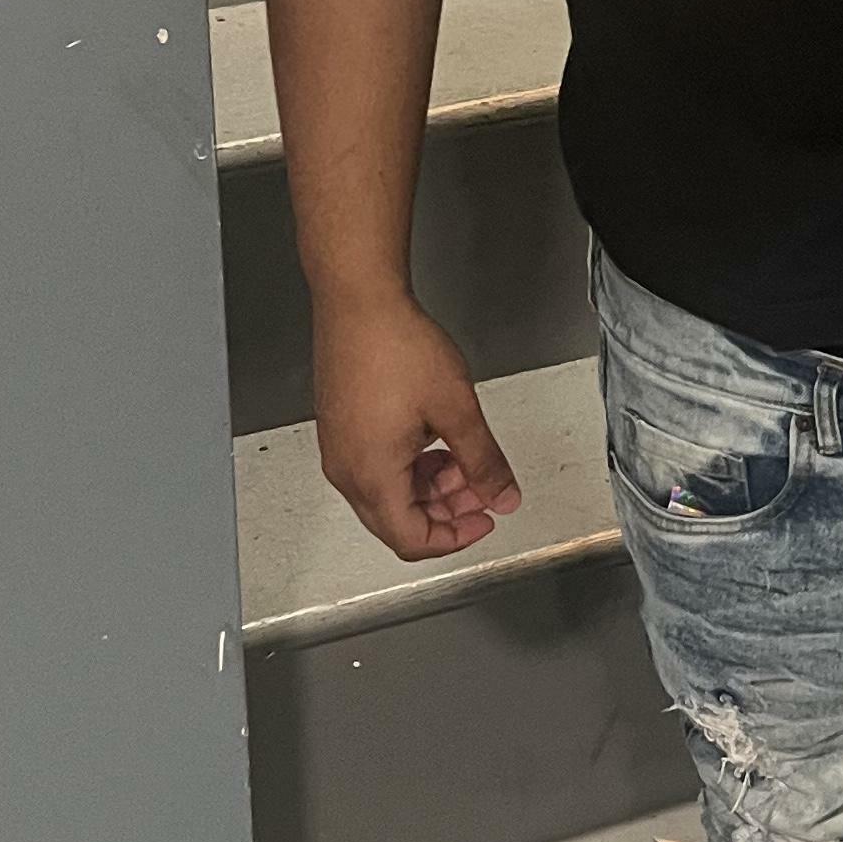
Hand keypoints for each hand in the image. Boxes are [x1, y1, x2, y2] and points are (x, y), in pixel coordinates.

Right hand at [311, 290, 521, 559]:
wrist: (358, 302)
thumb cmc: (394, 345)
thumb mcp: (457, 409)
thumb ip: (484, 462)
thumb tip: (503, 497)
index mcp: (371, 475)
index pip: (412, 539)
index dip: (456, 538)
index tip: (485, 519)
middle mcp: (347, 469)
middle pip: (397, 521)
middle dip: (446, 513)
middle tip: (481, 490)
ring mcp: (339, 449)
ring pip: (388, 494)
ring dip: (430, 488)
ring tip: (465, 460)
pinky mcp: (340, 428)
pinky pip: (376, 468)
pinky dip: (410, 467)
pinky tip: (436, 442)